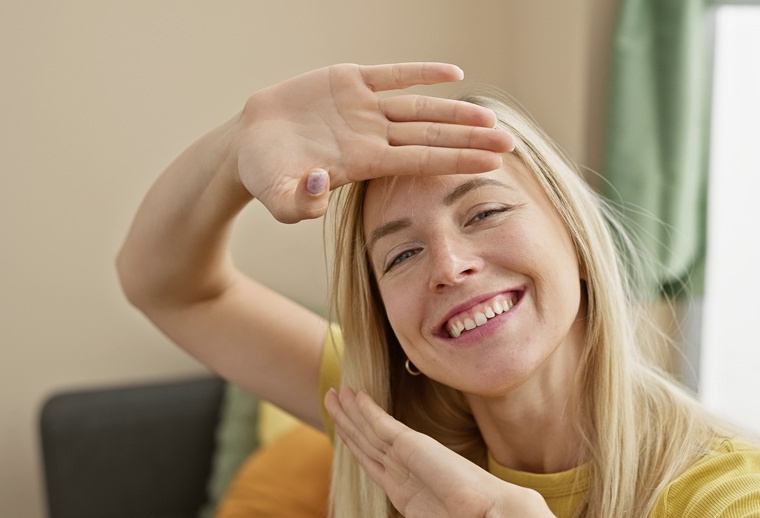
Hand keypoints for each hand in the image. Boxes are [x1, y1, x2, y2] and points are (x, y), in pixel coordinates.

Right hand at [234, 62, 513, 224]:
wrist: (248, 145)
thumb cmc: (266, 177)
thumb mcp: (277, 197)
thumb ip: (300, 203)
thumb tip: (323, 186)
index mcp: (364, 162)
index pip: (421, 160)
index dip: (457, 159)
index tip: (492, 164)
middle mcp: (372, 136)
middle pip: (432, 135)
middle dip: (471, 139)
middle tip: (511, 142)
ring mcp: (364, 107)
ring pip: (419, 107)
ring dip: (455, 110)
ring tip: (491, 118)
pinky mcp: (349, 81)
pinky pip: (393, 74)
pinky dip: (422, 72)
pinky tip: (455, 74)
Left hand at [325, 387, 525, 517]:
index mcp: (410, 497)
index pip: (375, 467)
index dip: (357, 449)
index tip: (341, 435)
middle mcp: (409, 473)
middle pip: (369, 443)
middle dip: (350, 422)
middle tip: (330, 398)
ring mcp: (412, 458)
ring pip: (371, 430)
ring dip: (351, 411)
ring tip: (334, 392)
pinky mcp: (415, 447)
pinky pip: (382, 425)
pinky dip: (365, 410)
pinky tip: (351, 396)